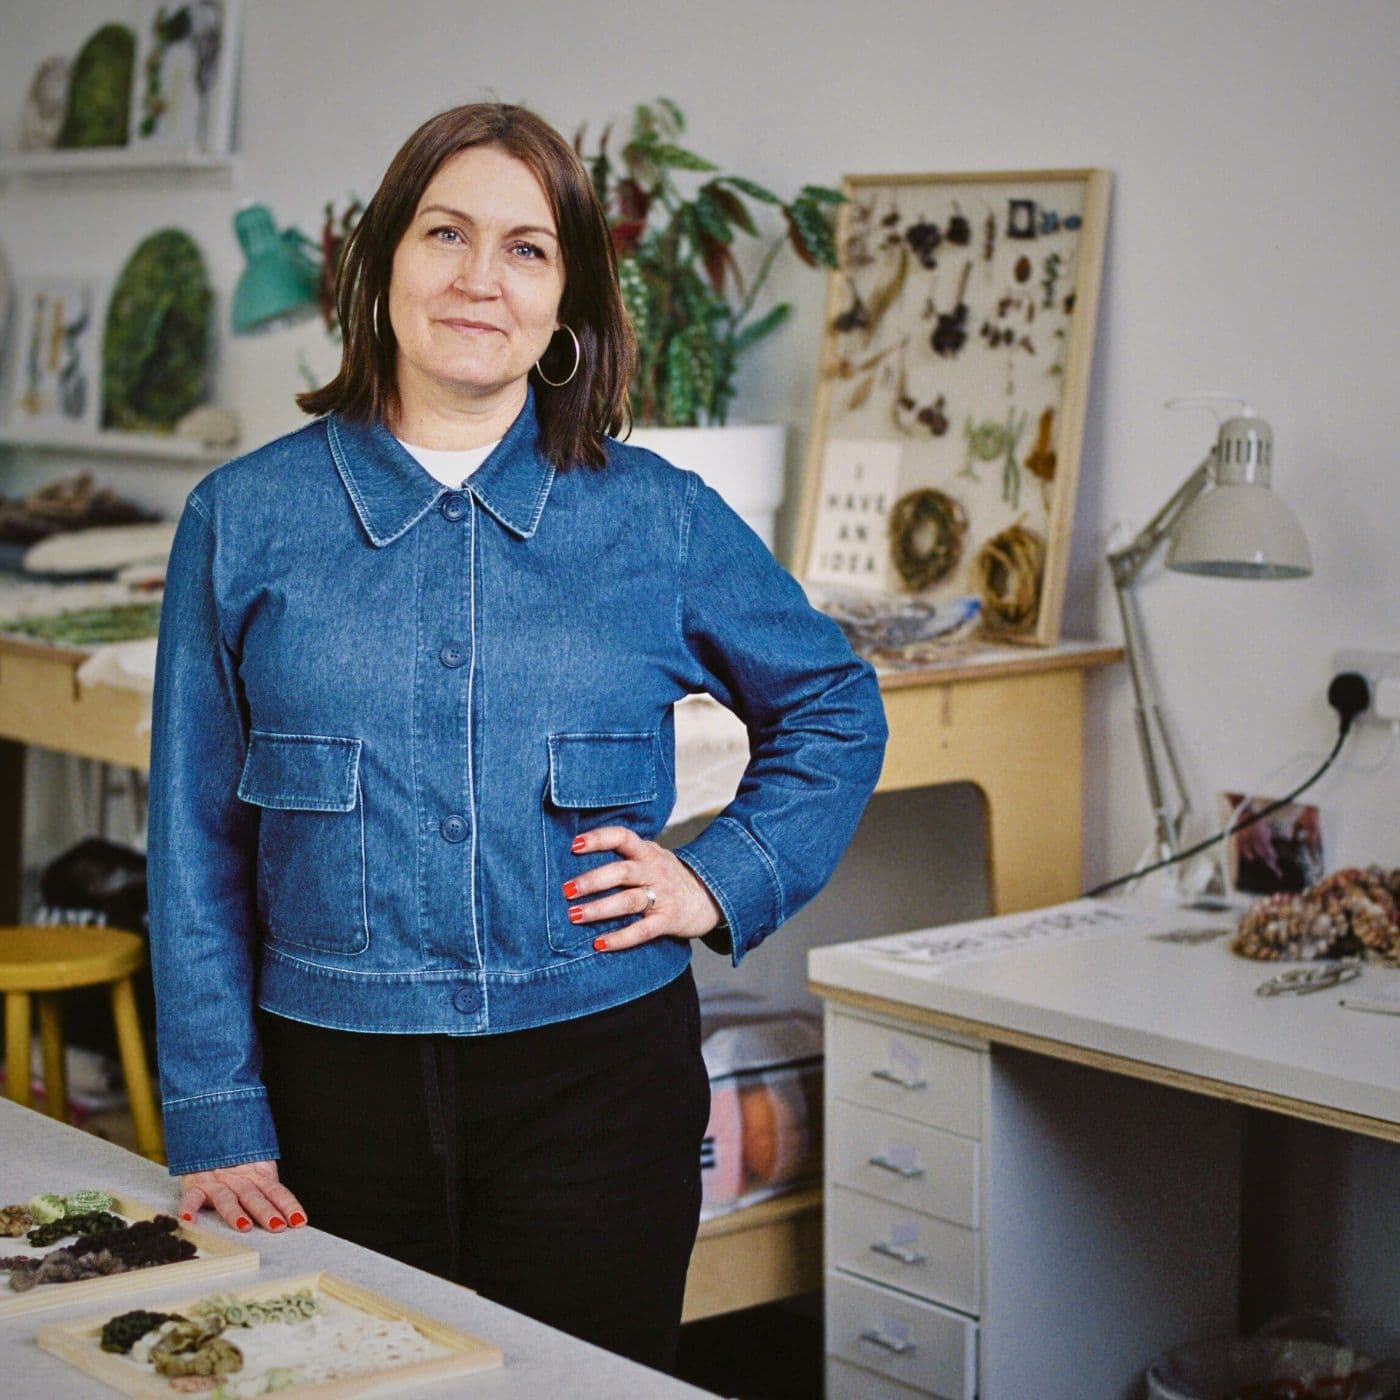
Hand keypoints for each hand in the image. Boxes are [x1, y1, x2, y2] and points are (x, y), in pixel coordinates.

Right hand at [178, 1160, 306, 1233]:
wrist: (208, 1135)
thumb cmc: (235, 1162)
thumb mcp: (256, 1170)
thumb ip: (266, 1189)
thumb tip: (289, 1217)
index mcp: (256, 1175)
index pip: (276, 1191)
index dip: (288, 1205)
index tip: (299, 1221)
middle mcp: (238, 1178)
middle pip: (254, 1196)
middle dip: (266, 1211)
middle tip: (277, 1226)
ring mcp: (216, 1181)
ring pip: (226, 1198)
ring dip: (235, 1213)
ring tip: (244, 1226)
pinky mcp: (194, 1184)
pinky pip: (191, 1197)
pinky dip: (188, 1209)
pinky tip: (190, 1221)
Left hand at [564, 825, 723, 951]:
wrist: (709, 897)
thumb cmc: (667, 876)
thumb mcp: (651, 856)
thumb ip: (625, 854)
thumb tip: (575, 854)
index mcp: (647, 852)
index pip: (623, 837)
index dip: (599, 839)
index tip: (574, 845)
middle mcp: (654, 871)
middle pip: (622, 872)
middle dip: (592, 880)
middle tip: (566, 890)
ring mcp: (663, 896)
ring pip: (629, 901)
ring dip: (600, 909)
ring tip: (574, 915)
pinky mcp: (668, 920)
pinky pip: (643, 930)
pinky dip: (620, 938)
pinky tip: (599, 944)